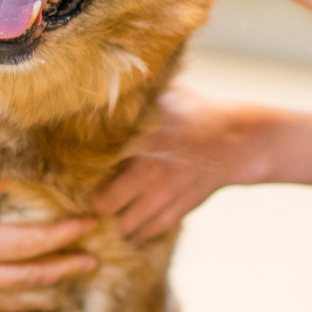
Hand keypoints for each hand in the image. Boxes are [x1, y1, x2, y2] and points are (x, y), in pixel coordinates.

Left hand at [94, 82, 283, 240]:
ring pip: (131, 222)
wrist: (239, 138)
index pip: (98, 163)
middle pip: (108, 202)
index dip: (81, 171)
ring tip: (110, 218)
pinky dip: (141, 232)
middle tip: (91, 201)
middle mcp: (153, 169)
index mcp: (143, 138)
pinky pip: (155, 228)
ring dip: (118, 223)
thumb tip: (107, 79)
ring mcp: (168, 192)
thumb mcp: (167, 94)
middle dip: (97, 204)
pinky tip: (132, 230)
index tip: (72, 173)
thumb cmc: (196, 112)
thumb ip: (139, 94)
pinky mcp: (183, 206)